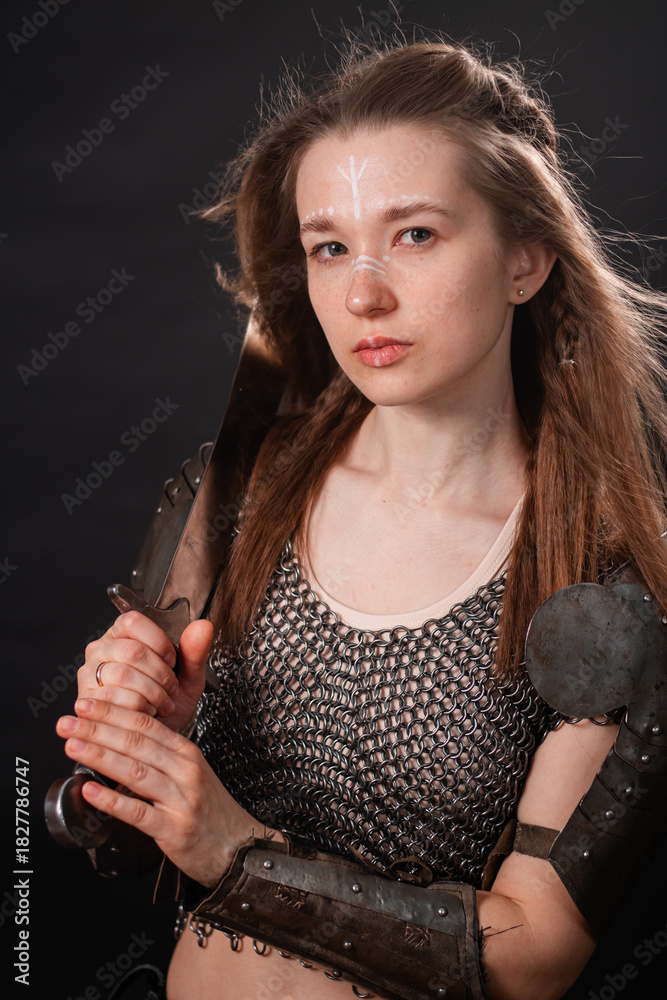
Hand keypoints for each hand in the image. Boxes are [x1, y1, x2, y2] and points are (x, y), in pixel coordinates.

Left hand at [56, 698, 259, 885]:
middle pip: (136, 742)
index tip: (85, 705)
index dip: (113, 712)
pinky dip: (112, 801)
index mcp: (187, 752)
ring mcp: (181, 799)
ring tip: (72, 746)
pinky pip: (139, 812)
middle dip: (97, 729)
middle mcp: (185, 770)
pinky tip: (91, 791)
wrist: (240, 847)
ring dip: (99, 756)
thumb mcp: (190, 774)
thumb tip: (117, 743)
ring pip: (135, 771)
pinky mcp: (175, 829)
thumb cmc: (209, 810)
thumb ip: (160, 758)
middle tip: (66, 722)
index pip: (146, 723)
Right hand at [77, 612, 212, 733]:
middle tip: (171, 689)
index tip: (172, 661)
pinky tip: (147, 713)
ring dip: (152, 693)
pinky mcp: (86, 699)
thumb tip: (203, 626)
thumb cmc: (168, 702)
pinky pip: (113, 698)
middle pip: (132, 650)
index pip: (133, 621)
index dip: (158, 642)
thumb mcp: (189, 677)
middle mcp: (101, 649)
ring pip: (123, 674)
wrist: (157, 739)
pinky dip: (138, 708)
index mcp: (123, 634)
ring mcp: (90, 674)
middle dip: (160, 674)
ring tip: (162, 704)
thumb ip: (195, 651)